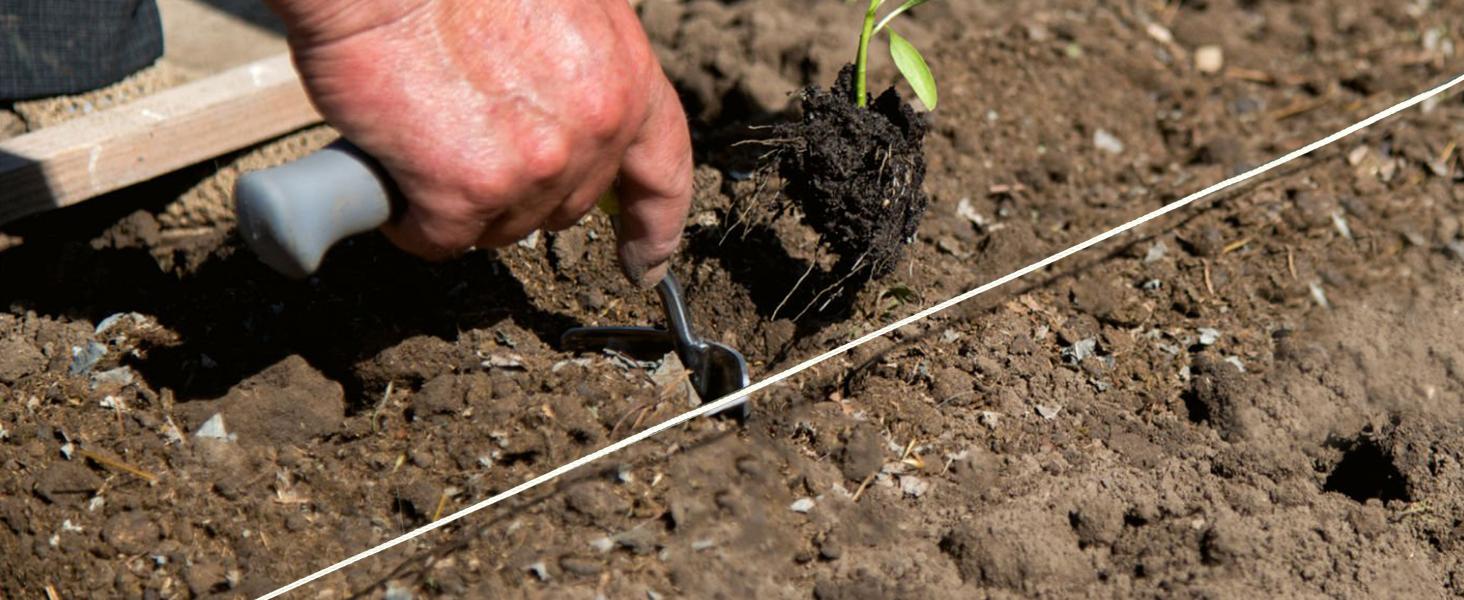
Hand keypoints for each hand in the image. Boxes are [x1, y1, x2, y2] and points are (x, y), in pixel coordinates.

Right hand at [263, 0, 691, 286]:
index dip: (654, 225)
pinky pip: (441, 238)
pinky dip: (411, 220)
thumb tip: (566, 120)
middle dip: (521, 190)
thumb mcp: (561, 8)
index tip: (643, 262)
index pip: (662, 170)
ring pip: (504, 226)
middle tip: (468, 139)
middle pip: (567, 205)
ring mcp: (536, 165)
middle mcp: (595, 126)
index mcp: (625, 77)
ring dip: (463, 201)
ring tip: (427, 134)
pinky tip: (394, 169)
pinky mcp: (468, 192)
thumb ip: (581, 68)